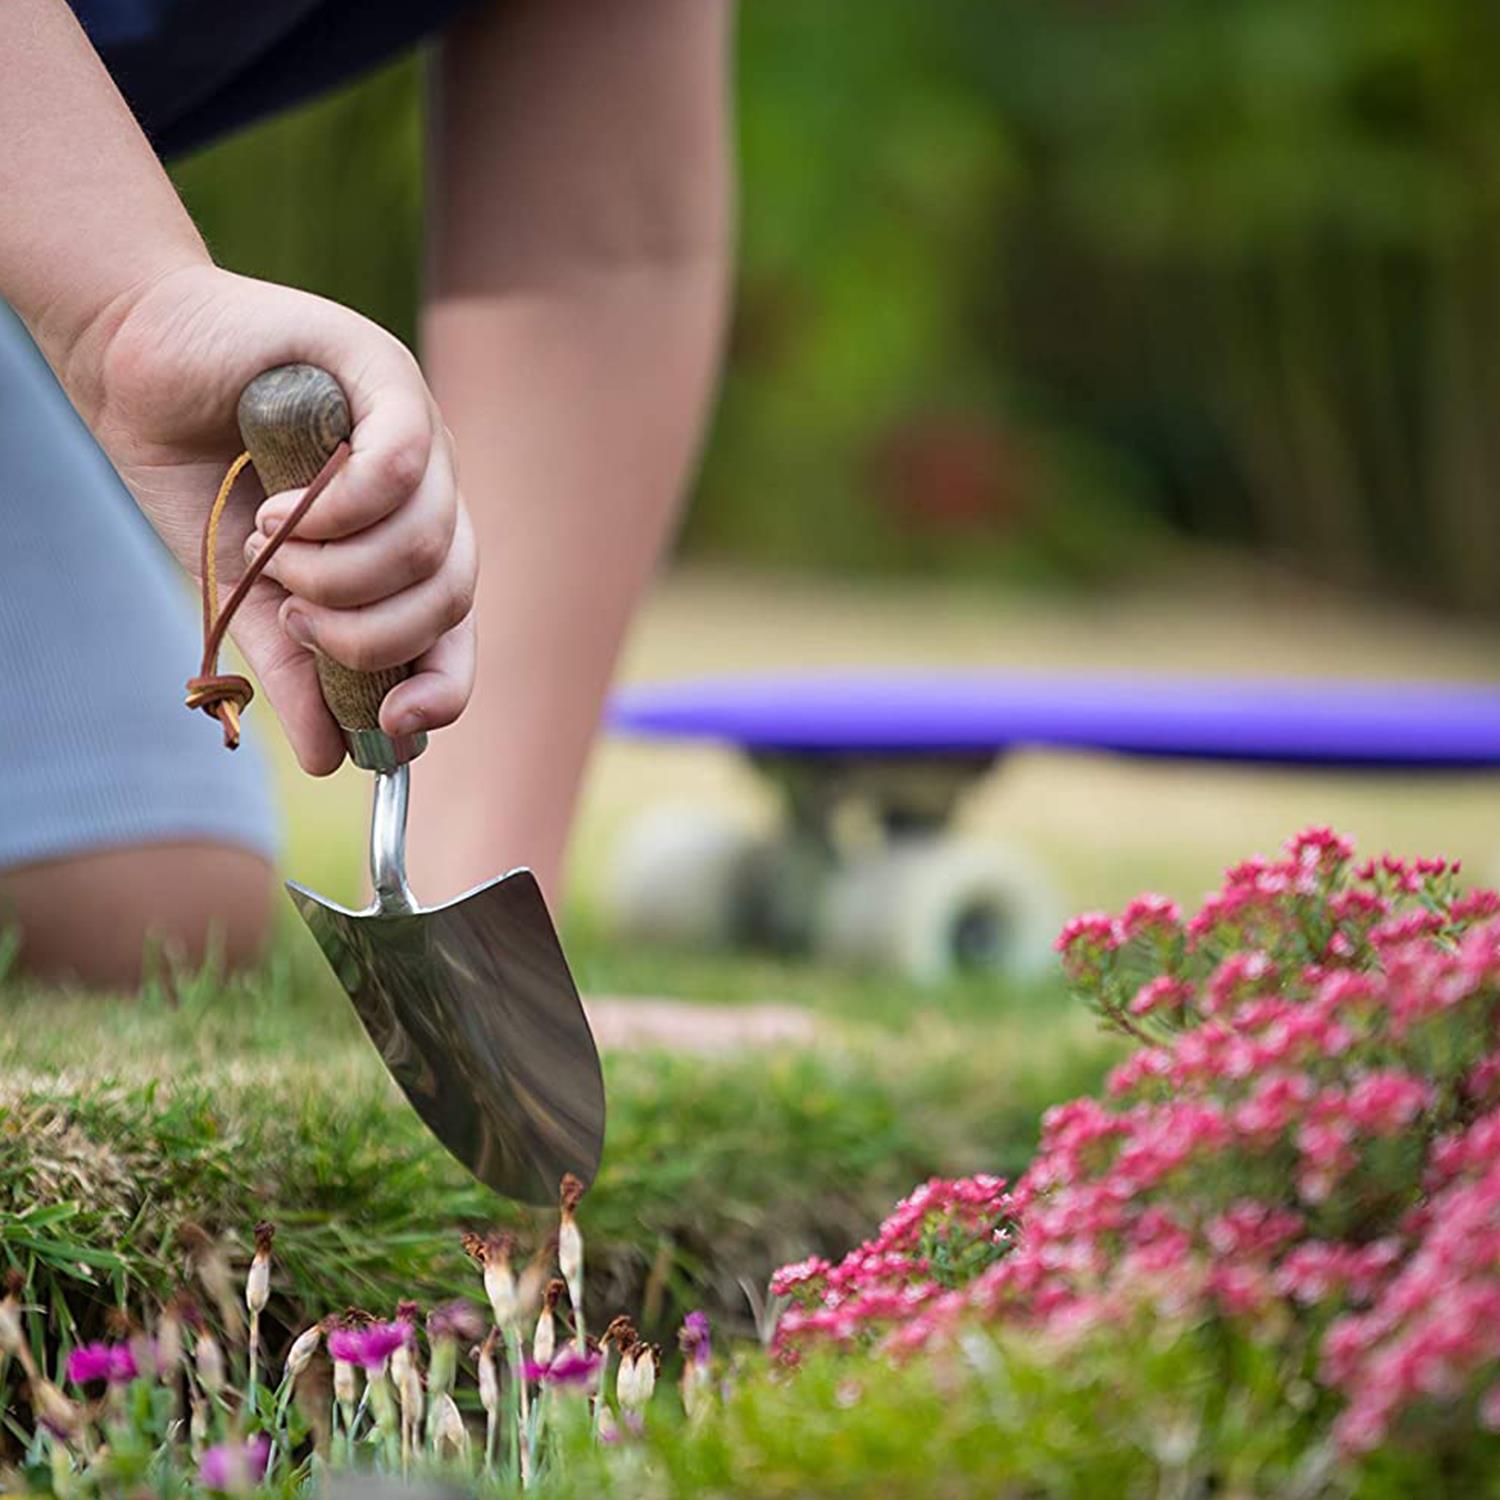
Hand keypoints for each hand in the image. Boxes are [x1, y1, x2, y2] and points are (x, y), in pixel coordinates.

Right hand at [74, 263, 475, 773]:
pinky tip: (284, 510)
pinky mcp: (388, 374)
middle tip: (296, 614)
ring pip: (425, 540)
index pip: (456, 632)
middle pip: (452, 595)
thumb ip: (296, 670)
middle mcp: (431, 495)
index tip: (394, 726)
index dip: (441, 689)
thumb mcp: (252, 597)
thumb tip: (332, 762)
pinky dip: (339, 511)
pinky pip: (402, 466)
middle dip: (369, 634)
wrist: (138, 371)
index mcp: (409, 550)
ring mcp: (420, 433)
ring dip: (337, 571)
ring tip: (273, 546)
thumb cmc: (203, 479)